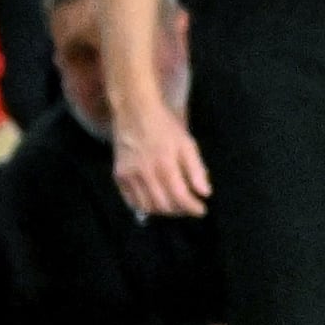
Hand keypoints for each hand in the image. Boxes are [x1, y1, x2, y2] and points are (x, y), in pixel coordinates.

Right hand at [114, 97, 209, 217]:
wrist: (135, 113)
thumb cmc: (165, 127)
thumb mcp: (188, 144)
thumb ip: (197, 170)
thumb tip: (205, 193)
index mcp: (165, 165)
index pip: (180, 196)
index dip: (192, 208)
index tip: (201, 210)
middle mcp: (145, 174)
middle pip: (163, 205)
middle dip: (180, 211)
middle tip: (189, 207)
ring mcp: (129, 176)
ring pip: (147, 207)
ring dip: (163, 211)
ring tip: (174, 206)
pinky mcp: (118, 176)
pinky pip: (131, 201)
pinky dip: (145, 207)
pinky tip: (156, 203)